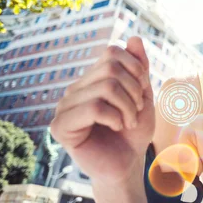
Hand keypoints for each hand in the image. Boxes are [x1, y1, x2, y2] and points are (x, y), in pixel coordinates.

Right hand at [51, 36, 154, 184]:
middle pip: (111, 68)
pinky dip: (114, 117)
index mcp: (91, 79)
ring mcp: (64, 106)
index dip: (135, 69)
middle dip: (134, 90)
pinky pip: (93, 108)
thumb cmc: (133, 132)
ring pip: (105, 87)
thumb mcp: (143, 95)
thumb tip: (133, 37)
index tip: (142, 92)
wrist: (127, 164)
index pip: (112, 52)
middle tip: (136, 112)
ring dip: (127, 107)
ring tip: (128, 123)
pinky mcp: (60, 126)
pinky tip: (116, 128)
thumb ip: (138, 68)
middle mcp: (75, 89)